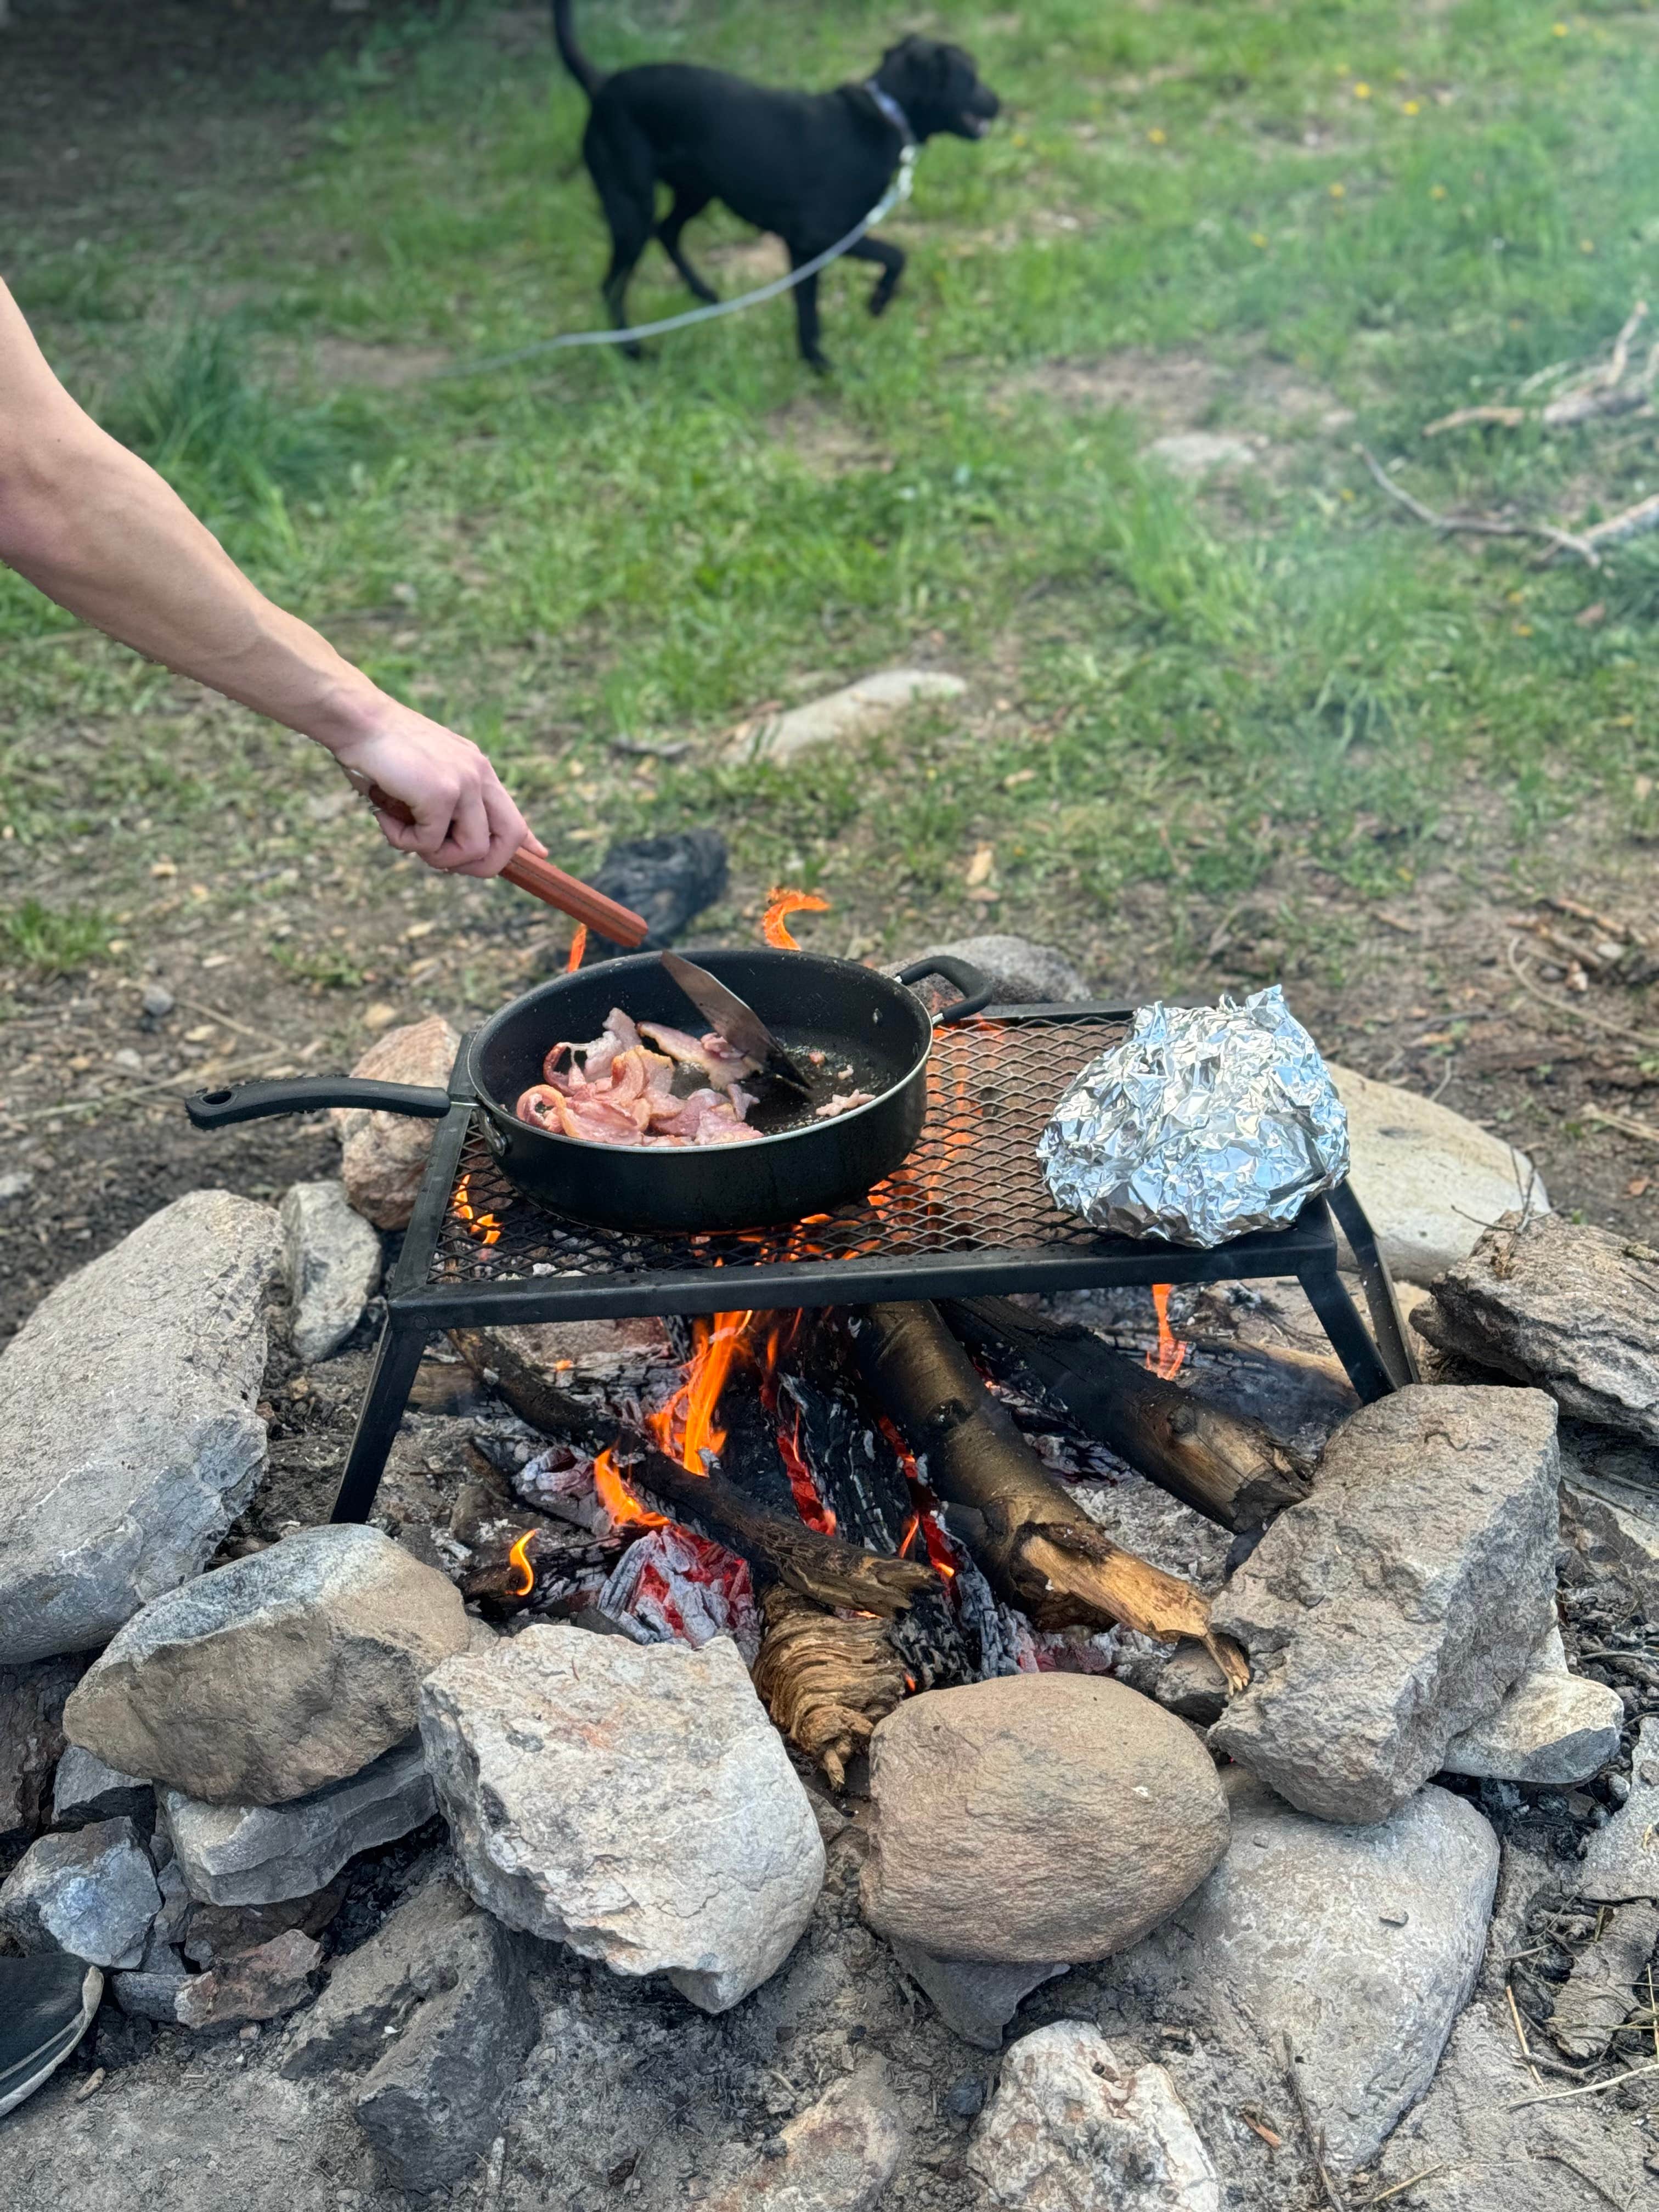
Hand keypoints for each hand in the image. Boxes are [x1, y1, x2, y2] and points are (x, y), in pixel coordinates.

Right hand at [326, 699, 547, 877]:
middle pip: (508, 839)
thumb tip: (442, 845)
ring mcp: (463, 783)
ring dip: (434, 856)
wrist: (355, 718)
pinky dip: (402, 841)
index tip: (540, 854)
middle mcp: (479, 775)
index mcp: (477, 769)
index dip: (526, 841)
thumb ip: (442, 805)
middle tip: (440, 860)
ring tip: (403, 833)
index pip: (514, 813)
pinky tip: (384, 815)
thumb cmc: (378, 751)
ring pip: (471, 850)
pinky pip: (429, 844)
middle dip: (480, 865)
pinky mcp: (441, 793)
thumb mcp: (422, 775)